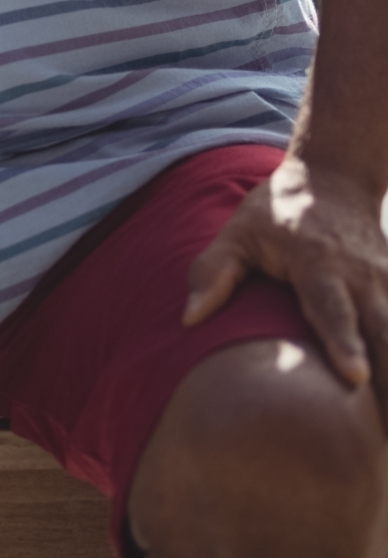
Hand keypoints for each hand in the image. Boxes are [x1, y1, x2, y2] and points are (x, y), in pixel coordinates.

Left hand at [186, 155, 387, 413]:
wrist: (333, 180)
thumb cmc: (274, 213)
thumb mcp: (236, 231)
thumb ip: (214, 272)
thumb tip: (190, 318)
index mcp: (318, 263)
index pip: (333, 309)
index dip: (344, 343)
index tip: (356, 377)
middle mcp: (362, 277)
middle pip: (385, 332)